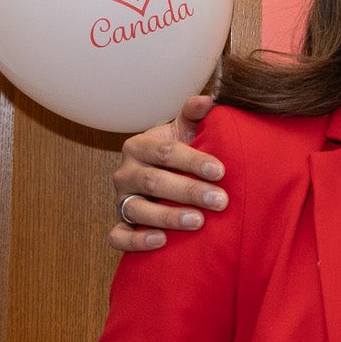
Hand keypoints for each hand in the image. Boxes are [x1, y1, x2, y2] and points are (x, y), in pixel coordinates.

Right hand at [111, 94, 224, 251]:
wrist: (160, 177)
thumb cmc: (176, 155)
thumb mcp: (184, 132)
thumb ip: (194, 115)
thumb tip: (208, 100)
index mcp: (138, 146)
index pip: (164, 152)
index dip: (192, 161)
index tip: (220, 170)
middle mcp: (125, 173)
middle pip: (154, 182)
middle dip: (189, 191)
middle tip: (221, 201)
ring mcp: (121, 200)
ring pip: (137, 210)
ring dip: (168, 216)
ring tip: (198, 222)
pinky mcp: (120, 225)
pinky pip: (119, 236)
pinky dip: (136, 241)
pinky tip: (161, 241)